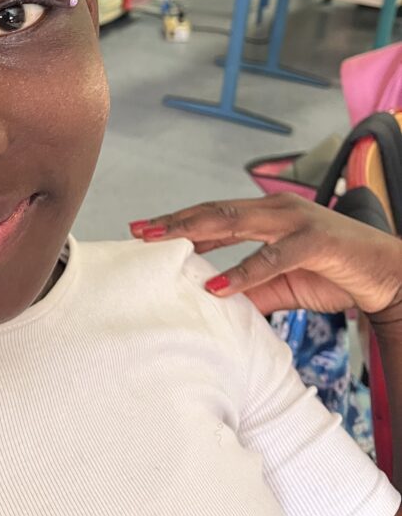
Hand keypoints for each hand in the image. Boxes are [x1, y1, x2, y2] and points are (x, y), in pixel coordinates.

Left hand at [131, 194, 401, 319]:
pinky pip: (273, 257)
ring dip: (196, 232)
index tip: (142, 231)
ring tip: (163, 244)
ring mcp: (294, 221)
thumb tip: (215, 304)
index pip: (212, 216)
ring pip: (236, 223)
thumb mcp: (283, 284)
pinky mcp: (314, 241)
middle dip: (174, 221)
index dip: (177, 222)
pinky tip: (218, 287)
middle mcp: (275, 210)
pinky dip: (244, 272)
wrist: (388, 275)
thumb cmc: (334, 273)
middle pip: (214, 213)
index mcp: (266, 216)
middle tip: (138, 231)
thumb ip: (251, 290)